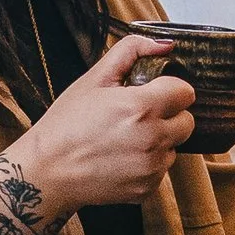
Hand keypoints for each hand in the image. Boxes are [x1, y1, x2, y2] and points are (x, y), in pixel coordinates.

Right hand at [12, 36, 193, 215]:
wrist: (47, 170)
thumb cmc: (66, 124)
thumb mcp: (94, 78)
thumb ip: (131, 51)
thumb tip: (164, 45)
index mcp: (142, 107)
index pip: (186, 93)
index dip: (168, 90)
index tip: (150, 94)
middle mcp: (152, 139)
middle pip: (187, 122)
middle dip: (168, 116)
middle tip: (137, 117)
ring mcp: (151, 168)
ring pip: (174, 147)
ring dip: (159, 142)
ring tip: (125, 140)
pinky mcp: (147, 189)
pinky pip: (161, 171)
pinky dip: (148, 165)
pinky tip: (121, 159)